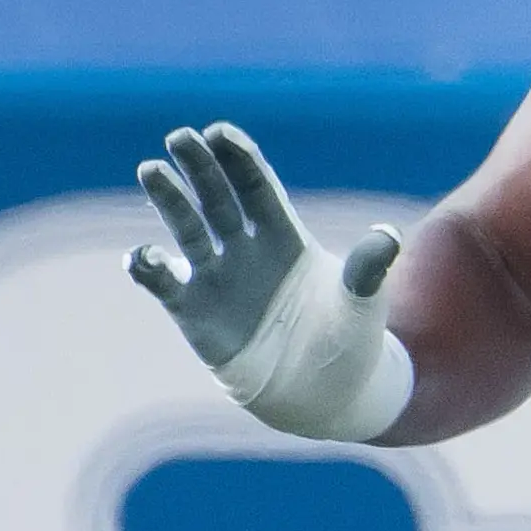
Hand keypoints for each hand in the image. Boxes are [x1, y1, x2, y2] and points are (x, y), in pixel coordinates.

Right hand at [129, 122, 413, 441]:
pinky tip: (142, 255)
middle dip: (200, 167)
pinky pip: (164, 282)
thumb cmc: (347, 344)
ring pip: (187, 228)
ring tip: (151, 170)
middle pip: (218, 196)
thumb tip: (388, 236)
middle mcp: (246, 248)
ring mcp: (217, 277)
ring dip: (169, 200)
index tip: (219, 133)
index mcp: (285, 236)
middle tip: (179, 137)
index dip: (238, 158)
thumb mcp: (362, 306)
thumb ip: (367, 269)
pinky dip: (148, 267)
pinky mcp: (194, 311)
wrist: (321, 397)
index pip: (257, 186)